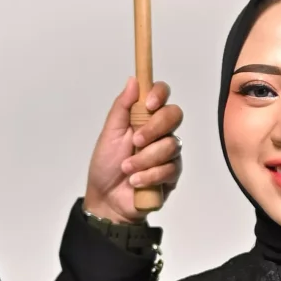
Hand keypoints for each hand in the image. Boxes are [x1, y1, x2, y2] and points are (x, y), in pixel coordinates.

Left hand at [83, 77, 181, 223]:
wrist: (106, 199)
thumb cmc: (106, 165)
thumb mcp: (109, 133)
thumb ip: (121, 107)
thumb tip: (133, 80)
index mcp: (144, 118)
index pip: (162, 95)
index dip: (159, 94)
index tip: (148, 103)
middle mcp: (160, 132)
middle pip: (174, 115)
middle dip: (154, 129)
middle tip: (135, 142)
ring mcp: (168, 153)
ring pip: (171, 145)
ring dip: (145, 159)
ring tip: (127, 169)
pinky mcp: (172, 174)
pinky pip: (170, 168)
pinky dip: (149, 175)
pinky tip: (135, 182)